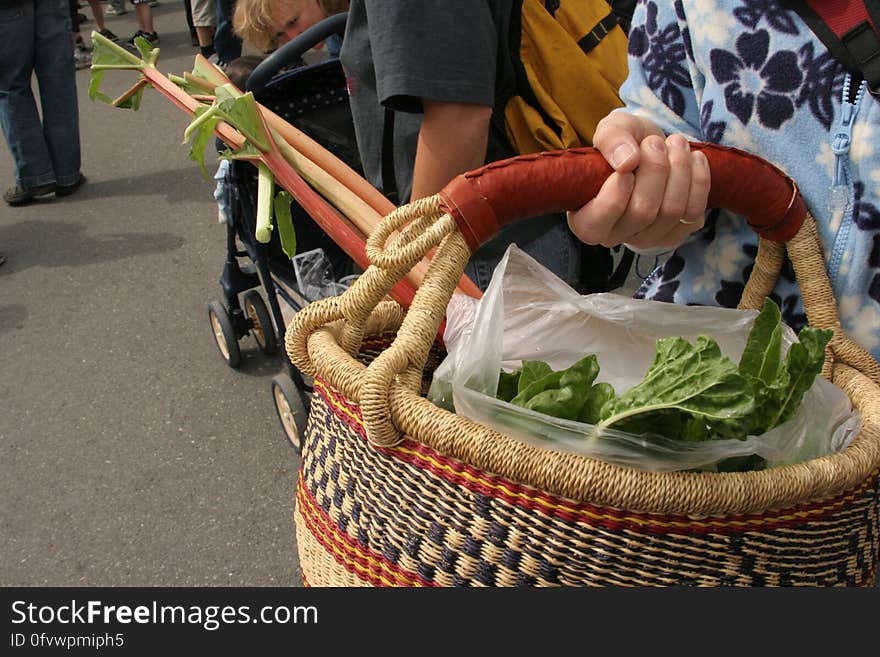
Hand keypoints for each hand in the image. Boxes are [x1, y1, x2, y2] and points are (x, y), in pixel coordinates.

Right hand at [566, 112, 710, 249]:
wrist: (652, 150)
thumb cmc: (624, 144)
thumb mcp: (610, 130)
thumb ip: (611, 139)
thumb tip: (626, 160)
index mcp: (585, 220)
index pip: (596, 223)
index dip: (616, 191)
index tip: (628, 162)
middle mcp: (614, 237)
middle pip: (642, 211)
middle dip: (655, 169)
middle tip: (654, 142)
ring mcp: (646, 239)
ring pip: (671, 210)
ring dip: (679, 169)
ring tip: (675, 143)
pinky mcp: (676, 234)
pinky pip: (694, 212)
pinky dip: (699, 179)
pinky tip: (693, 158)